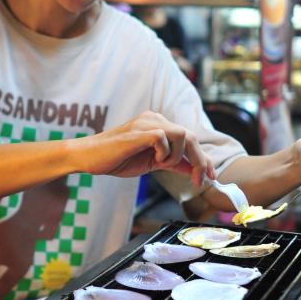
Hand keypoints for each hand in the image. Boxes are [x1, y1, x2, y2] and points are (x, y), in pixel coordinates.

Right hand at [79, 111, 216, 187]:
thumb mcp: (151, 163)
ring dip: (178, 157)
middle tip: (202, 180)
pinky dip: (165, 152)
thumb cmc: (117, 159)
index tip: (211, 176)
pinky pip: (164, 138)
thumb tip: (195, 171)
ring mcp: (147, 122)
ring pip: (183, 135)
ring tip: (162, 165)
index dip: (203, 158)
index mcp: (158, 125)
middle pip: (191, 136)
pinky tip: (154, 159)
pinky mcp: (139, 131)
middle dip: (201, 161)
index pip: (189, 139)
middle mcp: (155, 119)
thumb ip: (172, 163)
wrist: (89, 157)